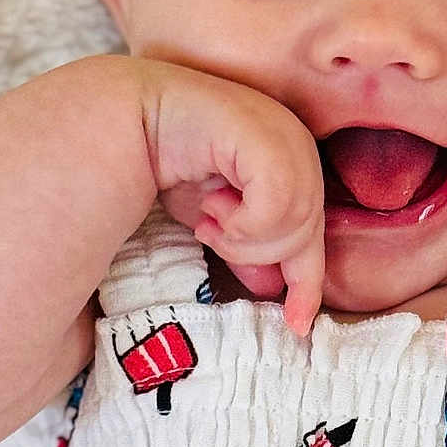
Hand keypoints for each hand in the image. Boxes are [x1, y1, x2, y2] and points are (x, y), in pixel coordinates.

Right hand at [137, 60, 324, 336]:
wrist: (132, 120)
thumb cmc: (172, 162)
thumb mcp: (214, 218)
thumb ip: (246, 248)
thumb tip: (271, 288)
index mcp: (296, 164)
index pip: (314, 236)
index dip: (307, 285)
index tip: (297, 326)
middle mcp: (301, 147)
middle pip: (304, 237)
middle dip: (252, 251)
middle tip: (212, 232)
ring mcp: (288, 138)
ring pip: (291, 227)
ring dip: (240, 237)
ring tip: (209, 214)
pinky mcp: (267, 138)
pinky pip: (275, 208)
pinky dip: (241, 221)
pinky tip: (213, 203)